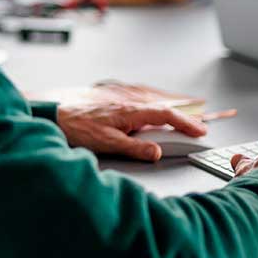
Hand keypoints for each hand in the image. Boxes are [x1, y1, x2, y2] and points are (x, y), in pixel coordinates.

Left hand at [56, 102, 206, 161]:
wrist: (57, 116)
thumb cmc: (78, 127)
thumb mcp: (108, 143)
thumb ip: (134, 148)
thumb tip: (156, 153)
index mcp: (131, 112)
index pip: (165, 114)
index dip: (185, 122)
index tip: (200, 130)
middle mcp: (129, 105)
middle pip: (164, 108)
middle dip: (184, 117)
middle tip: (200, 128)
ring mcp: (122, 104)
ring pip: (154, 105)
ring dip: (171, 112)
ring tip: (187, 120)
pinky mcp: (115, 106)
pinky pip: (143, 105)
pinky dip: (156, 110)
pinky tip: (158, 115)